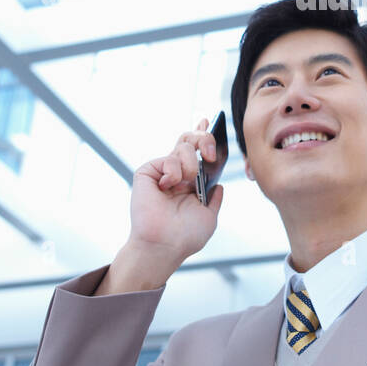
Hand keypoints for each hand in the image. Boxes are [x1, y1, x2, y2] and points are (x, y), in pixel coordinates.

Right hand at [127, 118, 223, 265]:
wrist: (165, 245)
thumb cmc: (185, 236)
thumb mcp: (209, 216)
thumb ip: (215, 198)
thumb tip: (219, 185)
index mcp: (190, 182)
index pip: (197, 152)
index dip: (202, 134)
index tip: (209, 120)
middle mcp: (176, 173)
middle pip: (190, 140)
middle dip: (204, 137)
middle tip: (211, 153)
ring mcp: (162, 172)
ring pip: (183, 147)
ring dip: (191, 164)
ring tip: (186, 183)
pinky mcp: (147, 172)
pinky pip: (167, 158)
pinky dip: (174, 171)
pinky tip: (168, 186)